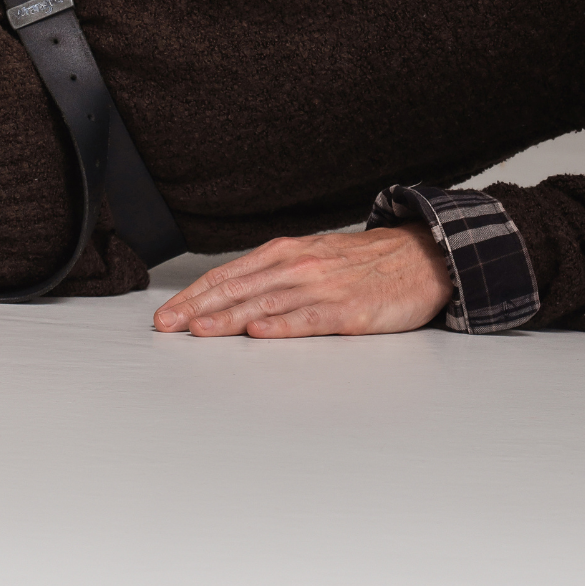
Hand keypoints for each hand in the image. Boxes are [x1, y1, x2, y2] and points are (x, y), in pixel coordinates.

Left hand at [153, 224, 452, 337]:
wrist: (419, 257)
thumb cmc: (361, 263)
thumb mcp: (311, 257)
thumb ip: (274, 274)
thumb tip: (231, 296)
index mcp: (285, 252)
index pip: (228, 275)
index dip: (195, 295)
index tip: (167, 313)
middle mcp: (297, 265)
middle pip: (238, 289)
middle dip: (198, 308)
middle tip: (166, 326)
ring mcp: (322, 287)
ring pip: (265, 304)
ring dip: (228, 319)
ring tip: (198, 331)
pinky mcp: (348, 311)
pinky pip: (308, 320)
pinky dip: (281, 326)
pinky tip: (259, 333)